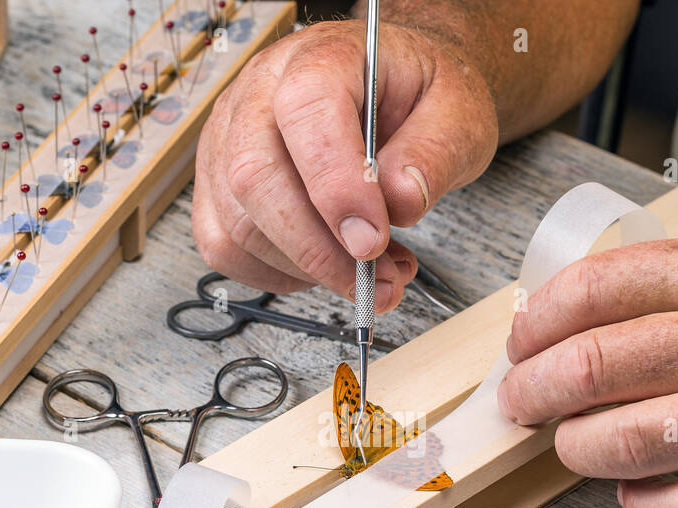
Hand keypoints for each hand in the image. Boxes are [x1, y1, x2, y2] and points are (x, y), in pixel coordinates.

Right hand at [192, 20, 497, 311]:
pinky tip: (329, 267)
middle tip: (378, 281)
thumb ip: (435, 153)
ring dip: (307, 269)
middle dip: (318, 248)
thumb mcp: (458, 113)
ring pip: (238, 223)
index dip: (334, 185)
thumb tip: (400, 202)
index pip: (306, 112)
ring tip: (373, 274)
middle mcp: (260, 92)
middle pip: (254, 177)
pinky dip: (279, 274)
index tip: (373, 239)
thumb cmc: (419, 97)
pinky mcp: (220, 184)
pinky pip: (226, 246)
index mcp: (321, 57)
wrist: (398, 91)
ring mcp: (229, 138)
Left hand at [497, 235, 677, 507]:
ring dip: (580, 450)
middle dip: (536, 391)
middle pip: (598, 365)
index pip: (602, 288)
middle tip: (520, 404)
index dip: (540, 321)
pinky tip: (636, 498)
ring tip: (571, 448)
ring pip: (633, 441)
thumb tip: (593, 316)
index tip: (521, 344)